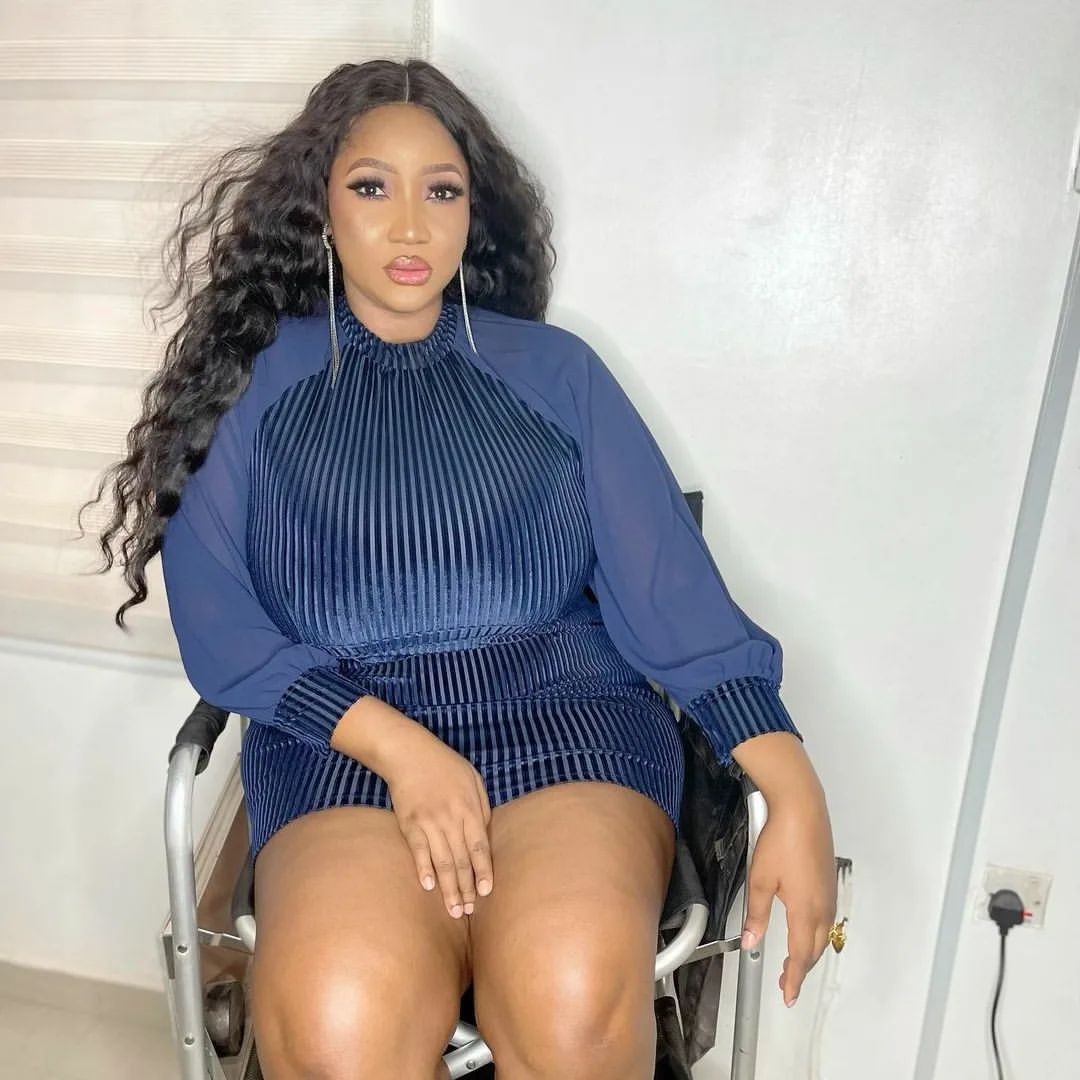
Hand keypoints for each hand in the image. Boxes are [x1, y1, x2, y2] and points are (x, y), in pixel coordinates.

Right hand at [380, 722, 494, 919]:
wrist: (409, 753)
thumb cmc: (446, 766)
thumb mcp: (473, 780)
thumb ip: (482, 809)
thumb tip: (484, 837)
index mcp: (470, 809)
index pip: (480, 848)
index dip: (484, 872)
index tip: (487, 893)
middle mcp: (451, 818)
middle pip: (461, 861)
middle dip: (467, 889)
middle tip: (469, 912)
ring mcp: (429, 822)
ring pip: (442, 862)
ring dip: (448, 888)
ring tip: (454, 911)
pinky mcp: (409, 823)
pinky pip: (418, 851)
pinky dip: (423, 869)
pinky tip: (428, 887)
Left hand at [740, 785, 836, 1007]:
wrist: (802, 808)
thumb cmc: (780, 841)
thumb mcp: (760, 880)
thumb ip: (757, 915)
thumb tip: (751, 941)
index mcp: (806, 912)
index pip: (801, 956)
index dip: (793, 978)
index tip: (787, 994)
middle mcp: (823, 907)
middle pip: (815, 948)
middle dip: (801, 968)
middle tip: (785, 981)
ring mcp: (829, 892)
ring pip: (822, 933)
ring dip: (809, 950)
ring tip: (793, 960)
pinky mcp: (828, 879)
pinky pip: (825, 916)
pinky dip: (815, 932)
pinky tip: (804, 928)